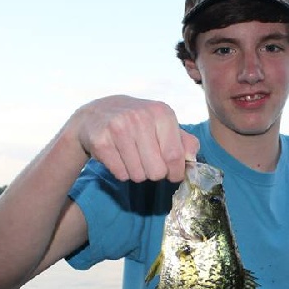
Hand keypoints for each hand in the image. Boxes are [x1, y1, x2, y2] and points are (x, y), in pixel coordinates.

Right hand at [71, 95, 198, 182]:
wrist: (96, 114)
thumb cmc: (137, 122)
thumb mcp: (163, 124)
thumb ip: (184, 142)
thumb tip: (192, 160)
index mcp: (161, 112)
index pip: (175, 156)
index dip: (176, 172)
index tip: (173, 175)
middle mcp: (140, 117)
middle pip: (157, 171)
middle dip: (155, 173)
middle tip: (148, 162)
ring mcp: (118, 128)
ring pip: (138, 176)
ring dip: (138, 173)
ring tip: (132, 157)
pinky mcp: (101, 141)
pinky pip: (121, 174)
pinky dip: (122, 172)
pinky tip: (119, 157)